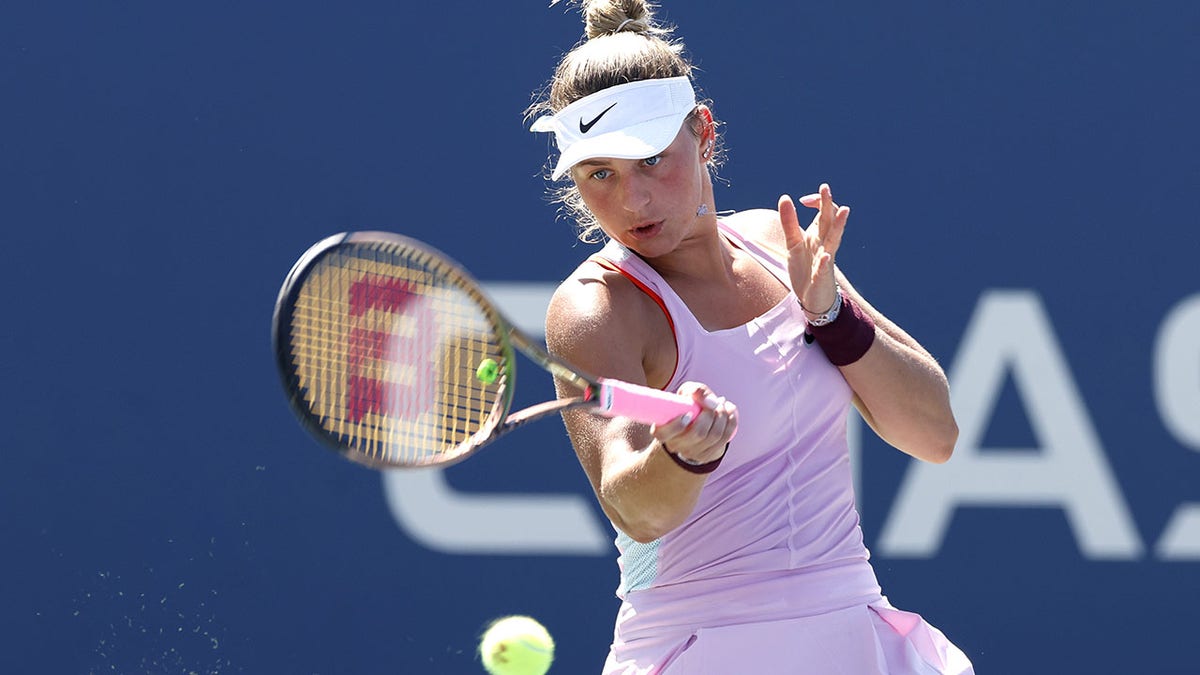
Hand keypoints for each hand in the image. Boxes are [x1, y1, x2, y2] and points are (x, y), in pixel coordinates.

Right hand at [652, 382, 736, 464]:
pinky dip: (730, 422)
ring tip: (722, 403)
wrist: (696, 422)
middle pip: (698, 433)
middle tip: (714, 401)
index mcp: (662, 431)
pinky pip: (724, 439)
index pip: (663, 435)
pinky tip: (729, 410)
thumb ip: (695, 390)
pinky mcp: (707, 455)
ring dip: (722, 416)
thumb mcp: (687, 393)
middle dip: (710, 414)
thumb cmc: (688, 405)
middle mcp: (675, 445)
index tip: (689, 413)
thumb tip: (707, 398)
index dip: (677, 425)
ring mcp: (692, 453)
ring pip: (714, 436)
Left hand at [778, 183, 849, 314]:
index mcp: (819, 234)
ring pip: (834, 240)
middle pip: (830, 220)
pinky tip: (826, 255)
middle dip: (828, 204)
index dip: (817, 201)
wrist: (813, 298)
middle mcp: (825, 243)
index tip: (804, 199)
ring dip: (838, 226)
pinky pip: (824, 268)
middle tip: (825, 188)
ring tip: (844, 211)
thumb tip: (785, 197)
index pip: (825, 212)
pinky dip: (825, 261)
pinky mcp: (821, 276)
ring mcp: (825, 260)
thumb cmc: (805, 268)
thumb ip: (789, 222)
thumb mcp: (793, 243)